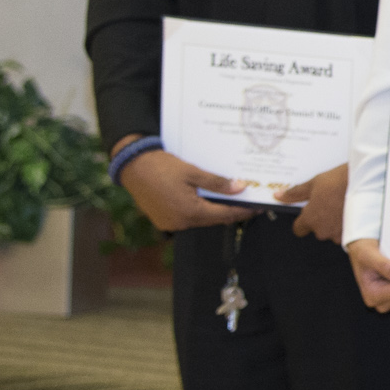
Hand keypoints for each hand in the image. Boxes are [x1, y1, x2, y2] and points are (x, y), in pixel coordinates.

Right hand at [116, 143, 257, 233]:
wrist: (132, 166)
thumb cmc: (161, 166)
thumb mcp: (193, 172)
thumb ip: (217, 183)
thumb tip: (240, 189)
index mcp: (189, 212)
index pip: (224, 214)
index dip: (243, 211)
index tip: (257, 207)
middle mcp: (180, 223)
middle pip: (213, 219)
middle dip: (231, 212)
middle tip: (247, 203)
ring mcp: (170, 224)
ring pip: (201, 220)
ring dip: (214, 211)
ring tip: (230, 201)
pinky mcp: (163, 220)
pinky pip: (187, 218)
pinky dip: (199, 211)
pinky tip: (207, 200)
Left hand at [279, 163, 348, 241]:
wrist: (366, 182)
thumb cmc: (340, 182)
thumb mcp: (314, 183)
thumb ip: (295, 193)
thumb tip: (279, 196)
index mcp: (310, 219)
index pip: (298, 229)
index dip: (303, 221)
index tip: (309, 214)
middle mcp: (323, 230)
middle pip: (318, 230)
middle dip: (323, 220)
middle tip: (330, 204)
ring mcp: (339, 234)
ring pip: (333, 232)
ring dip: (336, 223)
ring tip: (343, 207)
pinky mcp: (354, 235)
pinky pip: (347, 234)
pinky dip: (349, 225)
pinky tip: (352, 212)